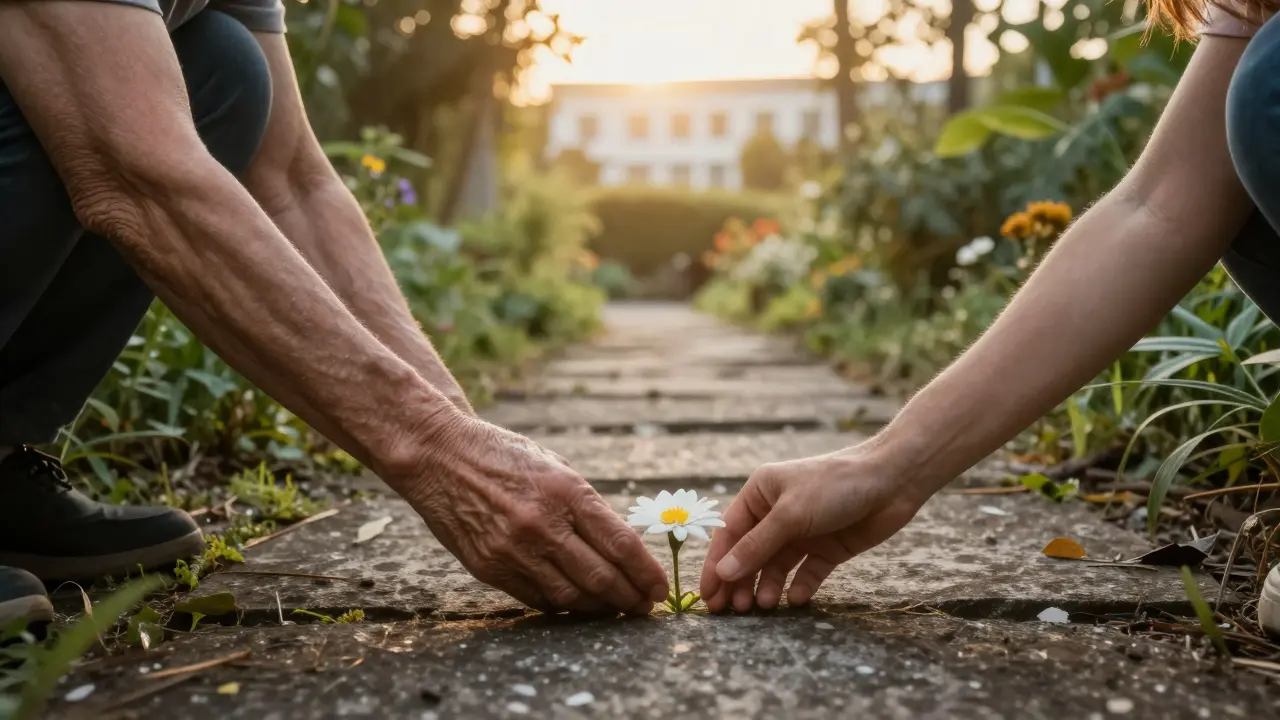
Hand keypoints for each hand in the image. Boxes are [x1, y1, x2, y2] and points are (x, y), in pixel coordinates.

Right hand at [400, 415, 668, 614]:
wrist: (439, 456)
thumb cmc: (503, 456)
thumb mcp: (555, 468)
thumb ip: (585, 507)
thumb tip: (621, 549)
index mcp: (567, 492)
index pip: (621, 545)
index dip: (646, 574)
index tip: (660, 589)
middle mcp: (543, 524)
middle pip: (602, 578)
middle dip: (630, 598)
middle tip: (644, 607)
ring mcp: (514, 550)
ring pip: (571, 596)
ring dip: (599, 608)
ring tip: (615, 610)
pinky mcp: (490, 568)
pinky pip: (537, 598)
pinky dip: (563, 604)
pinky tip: (577, 603)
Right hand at [699, 443, 928, 611]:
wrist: (891, 481)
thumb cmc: (833, 485)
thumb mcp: (790, 515)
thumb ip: (756, 546)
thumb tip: (723, 573)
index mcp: (760, 494)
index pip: (730, 534)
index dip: (717, 565)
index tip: (708, 595)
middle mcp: (777, 513)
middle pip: (750, 553)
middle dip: (741, 581)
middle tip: (732, 612)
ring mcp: (803, 532)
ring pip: (777, 566)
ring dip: (768, 585)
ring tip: (764, 606)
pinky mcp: (827, 548)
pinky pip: (807, 572)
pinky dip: (800, 586)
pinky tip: (795, 598)